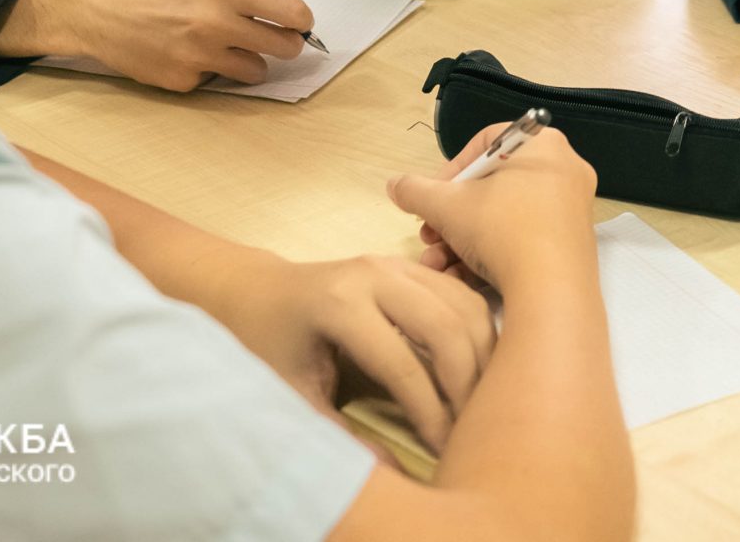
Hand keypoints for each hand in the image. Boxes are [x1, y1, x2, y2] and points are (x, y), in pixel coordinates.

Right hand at [29, 0, 310, 90]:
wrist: (93, 8)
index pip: (292, 13)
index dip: (301, 20)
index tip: (298, 23)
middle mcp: (216, 24)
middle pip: (284, 47)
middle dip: (285, 44)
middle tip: (275, 40)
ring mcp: (199, 57)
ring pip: (255, 71)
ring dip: (249, 61)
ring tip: (225, 45)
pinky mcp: (182, 82)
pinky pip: (214, 80)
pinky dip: (207, 69)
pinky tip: (183, 52)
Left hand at [213, 250, 494, 452]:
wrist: (257, 292)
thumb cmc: (269, 345)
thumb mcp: (292, 396)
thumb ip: (338, 435)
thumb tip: (389, 475)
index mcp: (339, 305)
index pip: (401, 364)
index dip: (428, 411)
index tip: (443, 448)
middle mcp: (373, 274)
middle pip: (445, 327)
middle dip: (466, 383)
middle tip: (473, 426)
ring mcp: (395, 263)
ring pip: (464, 306)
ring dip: (482, 356)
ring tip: (482, 401)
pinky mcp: (409, 265)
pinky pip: (461, 295)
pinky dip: (478, 332)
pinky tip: (478, 368)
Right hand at [387, 124, 599, 293]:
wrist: (551, 291)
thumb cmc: (501, 229)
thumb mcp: (448, 206)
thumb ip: (416, 190)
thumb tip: (395, 184)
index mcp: (543, 145)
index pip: (486, 144)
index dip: (450, 172)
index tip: (430, 200)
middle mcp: (563, 170)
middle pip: (492, 187)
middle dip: (451, 217)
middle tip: (430, 236)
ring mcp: (570, 210)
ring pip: (503, 219)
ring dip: (461, 242)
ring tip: (437, 265)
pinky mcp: (570, 245)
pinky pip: (522, 240)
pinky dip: (489, 256)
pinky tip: (460, 279)